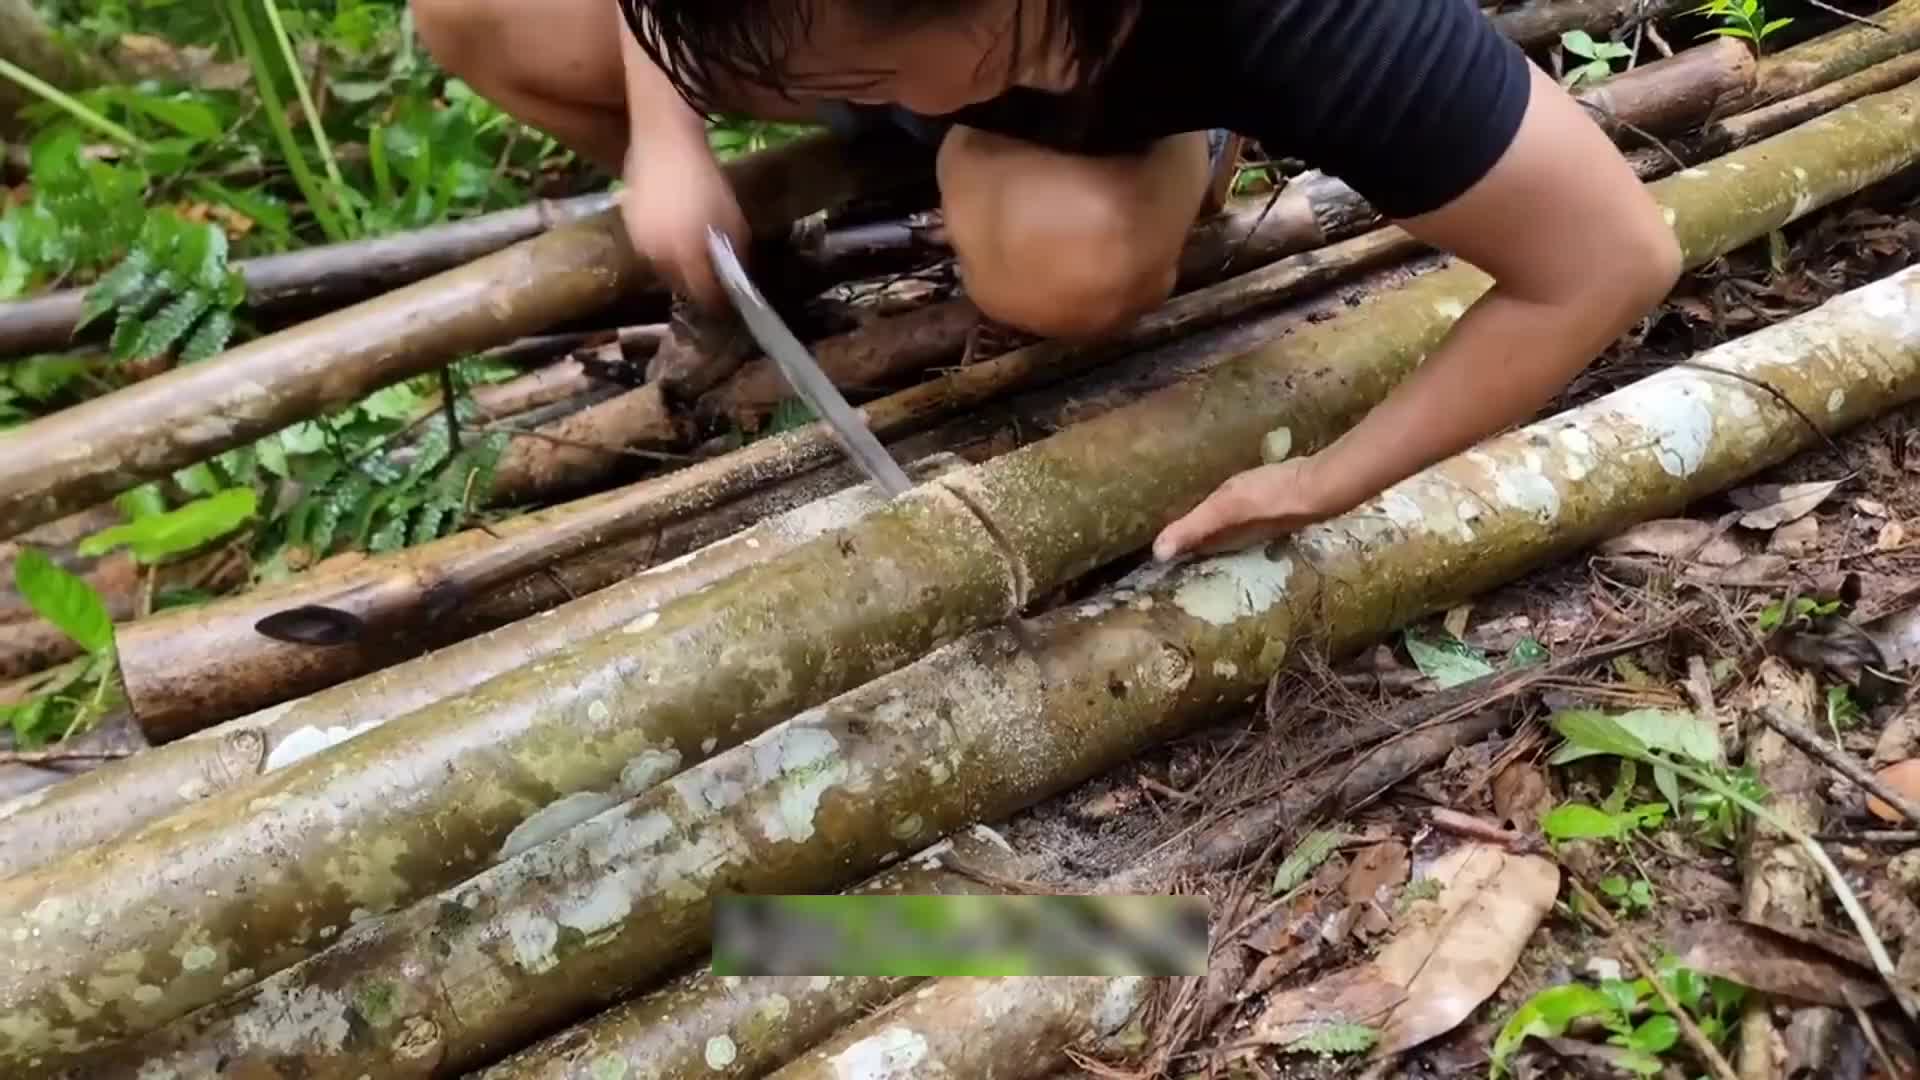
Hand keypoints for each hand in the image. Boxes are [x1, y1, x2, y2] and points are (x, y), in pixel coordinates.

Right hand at [621, 136, 748, 311]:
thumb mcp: (732, 218)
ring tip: (693, 256)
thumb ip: (736, 252)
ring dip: (679, 269)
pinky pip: (649, 252)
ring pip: (663, 271)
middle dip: (698, 285)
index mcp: (688, 252)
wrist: (665, 146)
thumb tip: (738, 278)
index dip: (718, 302)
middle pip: (681, 285)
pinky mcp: (629, 231)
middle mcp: (660, 254)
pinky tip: (674, 237)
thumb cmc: (705, 180)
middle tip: (712, 278)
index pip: (704, 293)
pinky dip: (663, 252)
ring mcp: (641, 243)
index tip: (729, 304)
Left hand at [1151, 456, 1349, 562]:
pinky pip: (1237, 512)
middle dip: (1184, 537)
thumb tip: (1158, 555)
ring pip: (1220, 528)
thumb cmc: (1267, 498)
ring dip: (1204, 524)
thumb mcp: (1223, 508)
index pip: (1188, 551)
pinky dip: (1225, 510)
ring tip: (1183, 512)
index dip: (1169, 547)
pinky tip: (1221, 498)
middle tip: (1158, 526)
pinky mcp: (1266, 507)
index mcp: (1222, 541)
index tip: (1145, 546)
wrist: (1316, 487)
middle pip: (1204, 541)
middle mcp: (1236, 538)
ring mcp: (1253, 524)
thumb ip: (1191, 527)